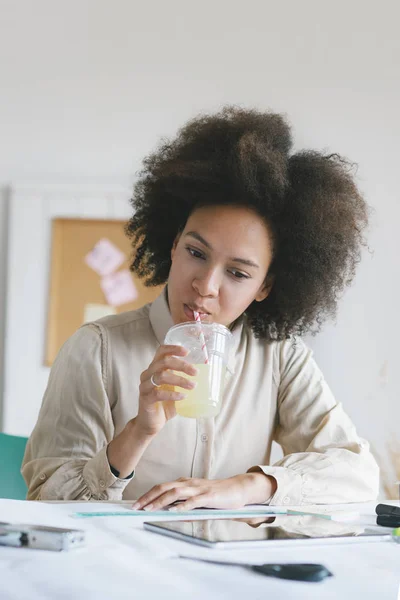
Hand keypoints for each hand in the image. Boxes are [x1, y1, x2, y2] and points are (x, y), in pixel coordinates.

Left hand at [132, 472, 275, 510]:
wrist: (237, 489)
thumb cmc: (216, 496)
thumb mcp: (196, 499)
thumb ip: (183, 505)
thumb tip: (168, 515)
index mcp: (184, 483)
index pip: (162, 487)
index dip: (148, 495)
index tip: (136, 504)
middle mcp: (188, 483)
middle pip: (164, 487)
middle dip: (148, 497)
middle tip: (135, 507)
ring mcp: (198, 489)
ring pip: (174, 493)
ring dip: (160, 501)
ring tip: (149, 509)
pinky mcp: (208, 496)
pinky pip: (192, 501)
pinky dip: (181, 506)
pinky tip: (173, 512)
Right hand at [136, 345, 197, 436]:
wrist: (151, 424)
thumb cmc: (165, 405)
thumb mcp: (176, 389)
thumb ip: (184, 381)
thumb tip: (207, 377)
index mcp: (155, 369)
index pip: (161, 351)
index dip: (173, 348)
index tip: (187, 352)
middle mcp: (148, 374)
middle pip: (164, 362)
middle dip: (182, 365)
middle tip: (195, 372)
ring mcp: (145, 386)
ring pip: (161, 376)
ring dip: (180, 379)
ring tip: (193, 386)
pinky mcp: (145, 399)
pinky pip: (158, 393)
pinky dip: (173, 394)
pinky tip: (183, 396)